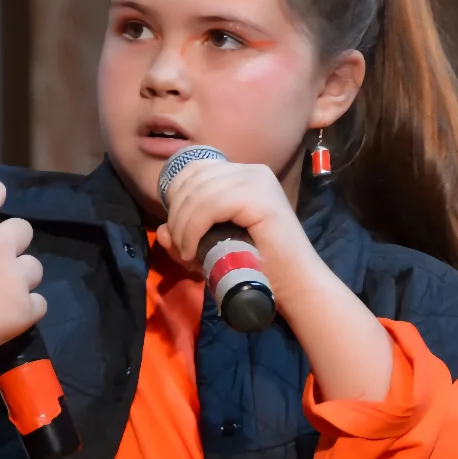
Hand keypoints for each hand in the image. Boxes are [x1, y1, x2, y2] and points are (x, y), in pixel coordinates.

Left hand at [158, 158, 392, 398]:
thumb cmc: (257, 269)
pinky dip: (193, 228)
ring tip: (187, 253)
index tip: (179, 233)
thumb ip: (184, 236)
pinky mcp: (259, 197)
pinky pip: (210, 205)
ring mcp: (257, 181)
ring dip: (183, 225)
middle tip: (182, 248)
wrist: (295, 287)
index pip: (194, 171)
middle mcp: (251, 171)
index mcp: (243, 175)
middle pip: (193, 178)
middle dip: (177, 213)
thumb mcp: (211, 249)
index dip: (175, 198)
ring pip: (198, 192)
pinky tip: (192, 250)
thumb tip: (163, 229)